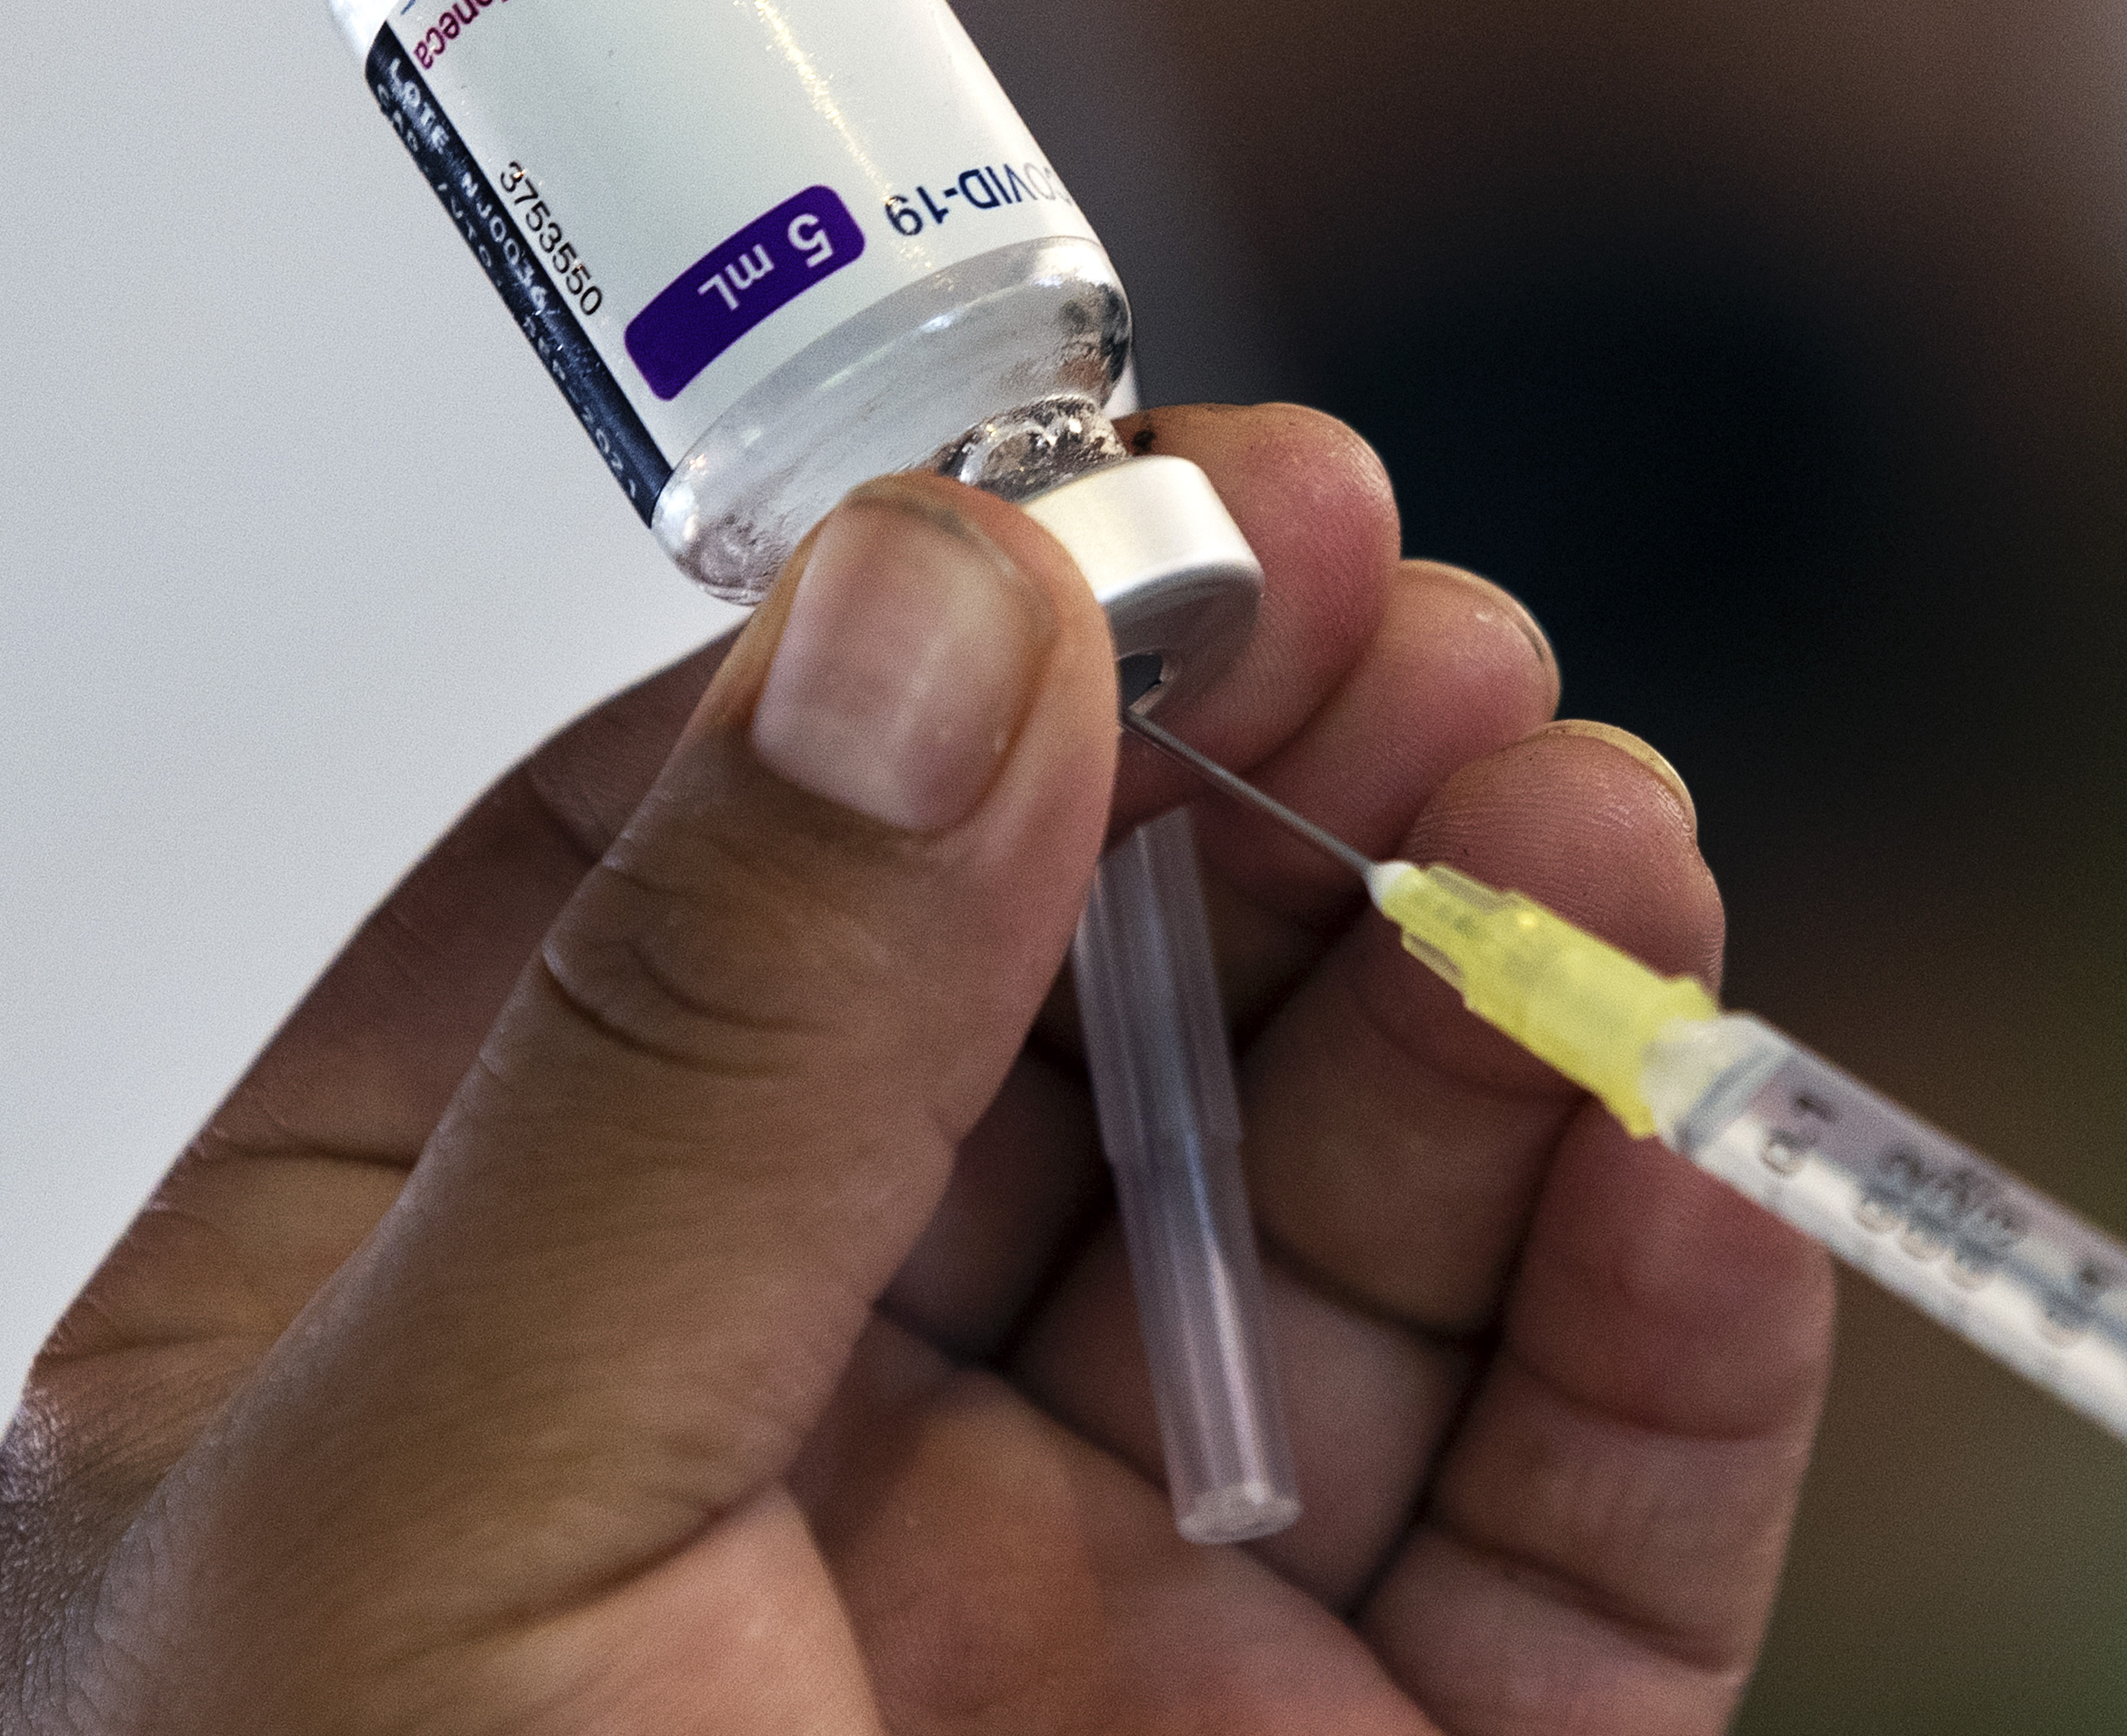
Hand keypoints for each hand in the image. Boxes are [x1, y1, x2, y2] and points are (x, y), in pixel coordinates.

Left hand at [0, 404, 1833, 1732]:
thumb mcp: (426, 1537)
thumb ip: (691, 1056)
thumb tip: (914, 604)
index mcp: (452, 1367)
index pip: (721, 886)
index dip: (957, 663)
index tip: (1158, 504)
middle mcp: (780, 1470)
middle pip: (1078, 1017)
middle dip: (1270, 797)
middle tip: (1425, 623)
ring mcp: (1099, 1634)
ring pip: (1344, 1222)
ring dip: (1496, 995)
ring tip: (1596, 813)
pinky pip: (1562, 1516)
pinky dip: (1664, 1313)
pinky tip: (1700, 1130)